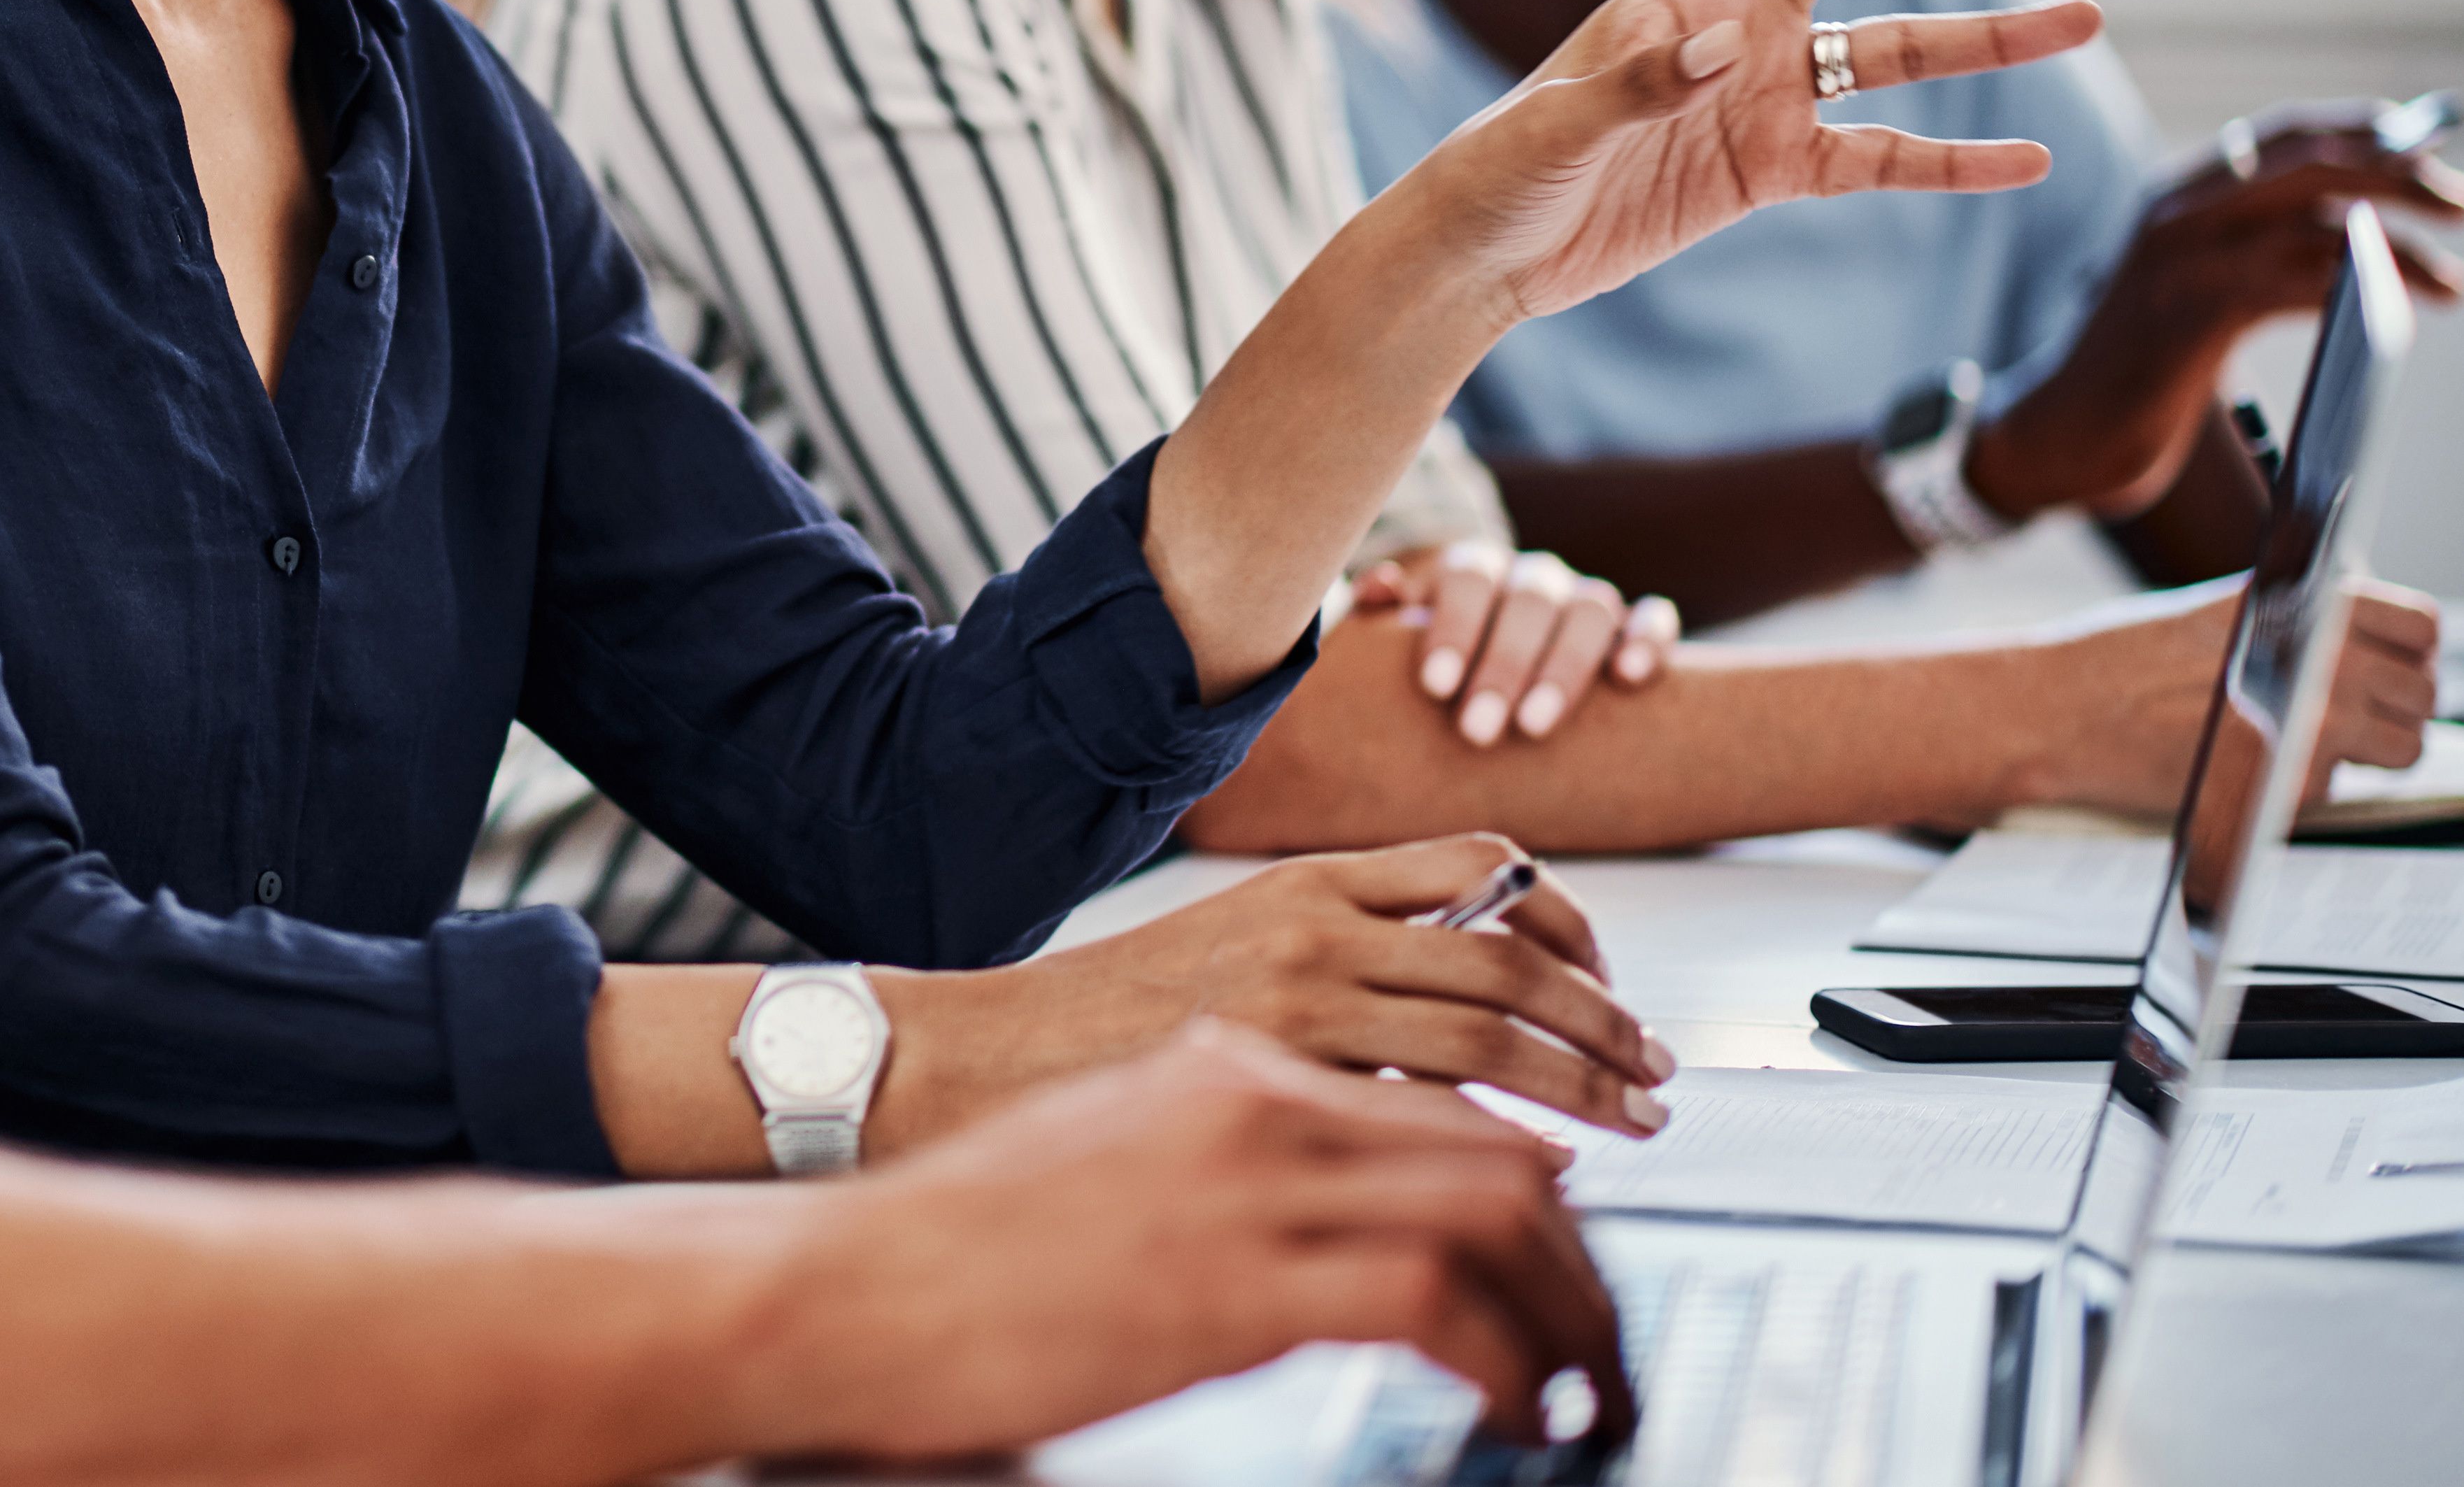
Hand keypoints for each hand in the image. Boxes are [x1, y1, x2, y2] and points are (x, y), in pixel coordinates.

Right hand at [789, 1024, 1631, 1461]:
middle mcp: (1254, 1092)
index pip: (1445, 1060)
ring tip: (1595, 1374)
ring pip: (1497, 1203)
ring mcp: (1245, 1183)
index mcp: (1229, 1060)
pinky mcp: (1232, 1281)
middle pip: (1499, 1127)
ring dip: (1577, 1298)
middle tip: (1613, 1312)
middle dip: (1591, 1229)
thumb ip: (1232, 1151)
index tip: (1586, 1206)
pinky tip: (1517, 1404)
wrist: (850, 1278)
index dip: (1546, 1136)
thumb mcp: (1121, 1150)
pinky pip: (1431, 1297)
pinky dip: (1507, 1356)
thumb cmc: (964, 1237)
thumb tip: (1338, 1205)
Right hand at [890, 835, 1674, 1146]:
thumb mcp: (1221, 959)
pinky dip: (1507, 1150)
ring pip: (1496, 1036)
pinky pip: (1434, 1119)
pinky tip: (1537, 1184)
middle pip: (1513, 958)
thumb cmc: (1084, 1036)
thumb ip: (1324, 968)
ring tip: (1635, 1124)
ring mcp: (1298, 1013)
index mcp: (1301, 886)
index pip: (1484, 867)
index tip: (1603, 977)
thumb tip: (1421, 1010)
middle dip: (1606, 1020)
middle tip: (1655, 1067)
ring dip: (1588, 1086)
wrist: (973, 1068)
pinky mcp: (1281, 1087)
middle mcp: (1312, 933)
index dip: (1569, 922)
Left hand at [1361, 541, 1678, 745]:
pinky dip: (1647, 641)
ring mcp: (1586, 600)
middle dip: (1503, 666)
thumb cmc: (1438, 670)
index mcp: (1475, 570)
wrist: (1491, 683)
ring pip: (1591, 611)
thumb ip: (1379, 617)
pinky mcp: (1633, 628)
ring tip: (1533, 727)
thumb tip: (1380, 585)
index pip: (1468, 578)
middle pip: (1528, 601)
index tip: (1435, 688)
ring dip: (1564, 668)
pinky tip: (1629, 679)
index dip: (1454, 627)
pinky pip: (1654, 619)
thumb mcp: (1396, 645)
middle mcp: (1533, 578)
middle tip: (1476, 730)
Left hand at [1399, 0, 2103, 327]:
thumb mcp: (1558, 121)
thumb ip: (1636, 81)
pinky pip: (1884, 161)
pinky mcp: (1771, 170)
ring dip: (1989, 38)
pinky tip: (2031, 161)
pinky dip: (1955, 164)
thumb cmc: (1500, 171)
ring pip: (1897, 50)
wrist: (1488, 257)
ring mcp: (1760, 94)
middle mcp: (1732, 21)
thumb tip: (1719, 50)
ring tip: (2088, 18)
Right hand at [1972, 111, 2463, 522]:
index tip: (2427, 147)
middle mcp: (2176, 211)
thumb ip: (2266, 257)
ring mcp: (2179, 259)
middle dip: (2403, 175)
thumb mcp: (2205, 297)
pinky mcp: (2190, 311)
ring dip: (2403, 251)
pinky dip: (2360, 288)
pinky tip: (2403, 311)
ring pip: (2315, 222)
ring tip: (2455, 284)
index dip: (2364, 129)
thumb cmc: (2142, 374)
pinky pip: (2295, 279)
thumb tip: (2372, 236)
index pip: (2285, 133)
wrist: (2060, 436)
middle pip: (2312, 162)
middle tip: (2463, 204)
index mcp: (2177, 196)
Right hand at [2035, 582, 2441, 812]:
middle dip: (2391, 707)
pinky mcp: (2292, 784)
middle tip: (2343, 713)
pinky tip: (2249, 767)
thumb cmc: (2119, 660)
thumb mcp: (2218, 612)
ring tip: (2304, 745)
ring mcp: (2313, 723)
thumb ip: (2295, 621)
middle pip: (2421, 693)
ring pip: (2402, 748)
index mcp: (2304, 603)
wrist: (2058, 712)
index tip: (2386, 664)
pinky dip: (2301, 786)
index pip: (2419, 624)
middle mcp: (2322, 657)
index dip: (2407, 650)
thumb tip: (2359, 644)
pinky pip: (2334, 788)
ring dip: (2365, 752)